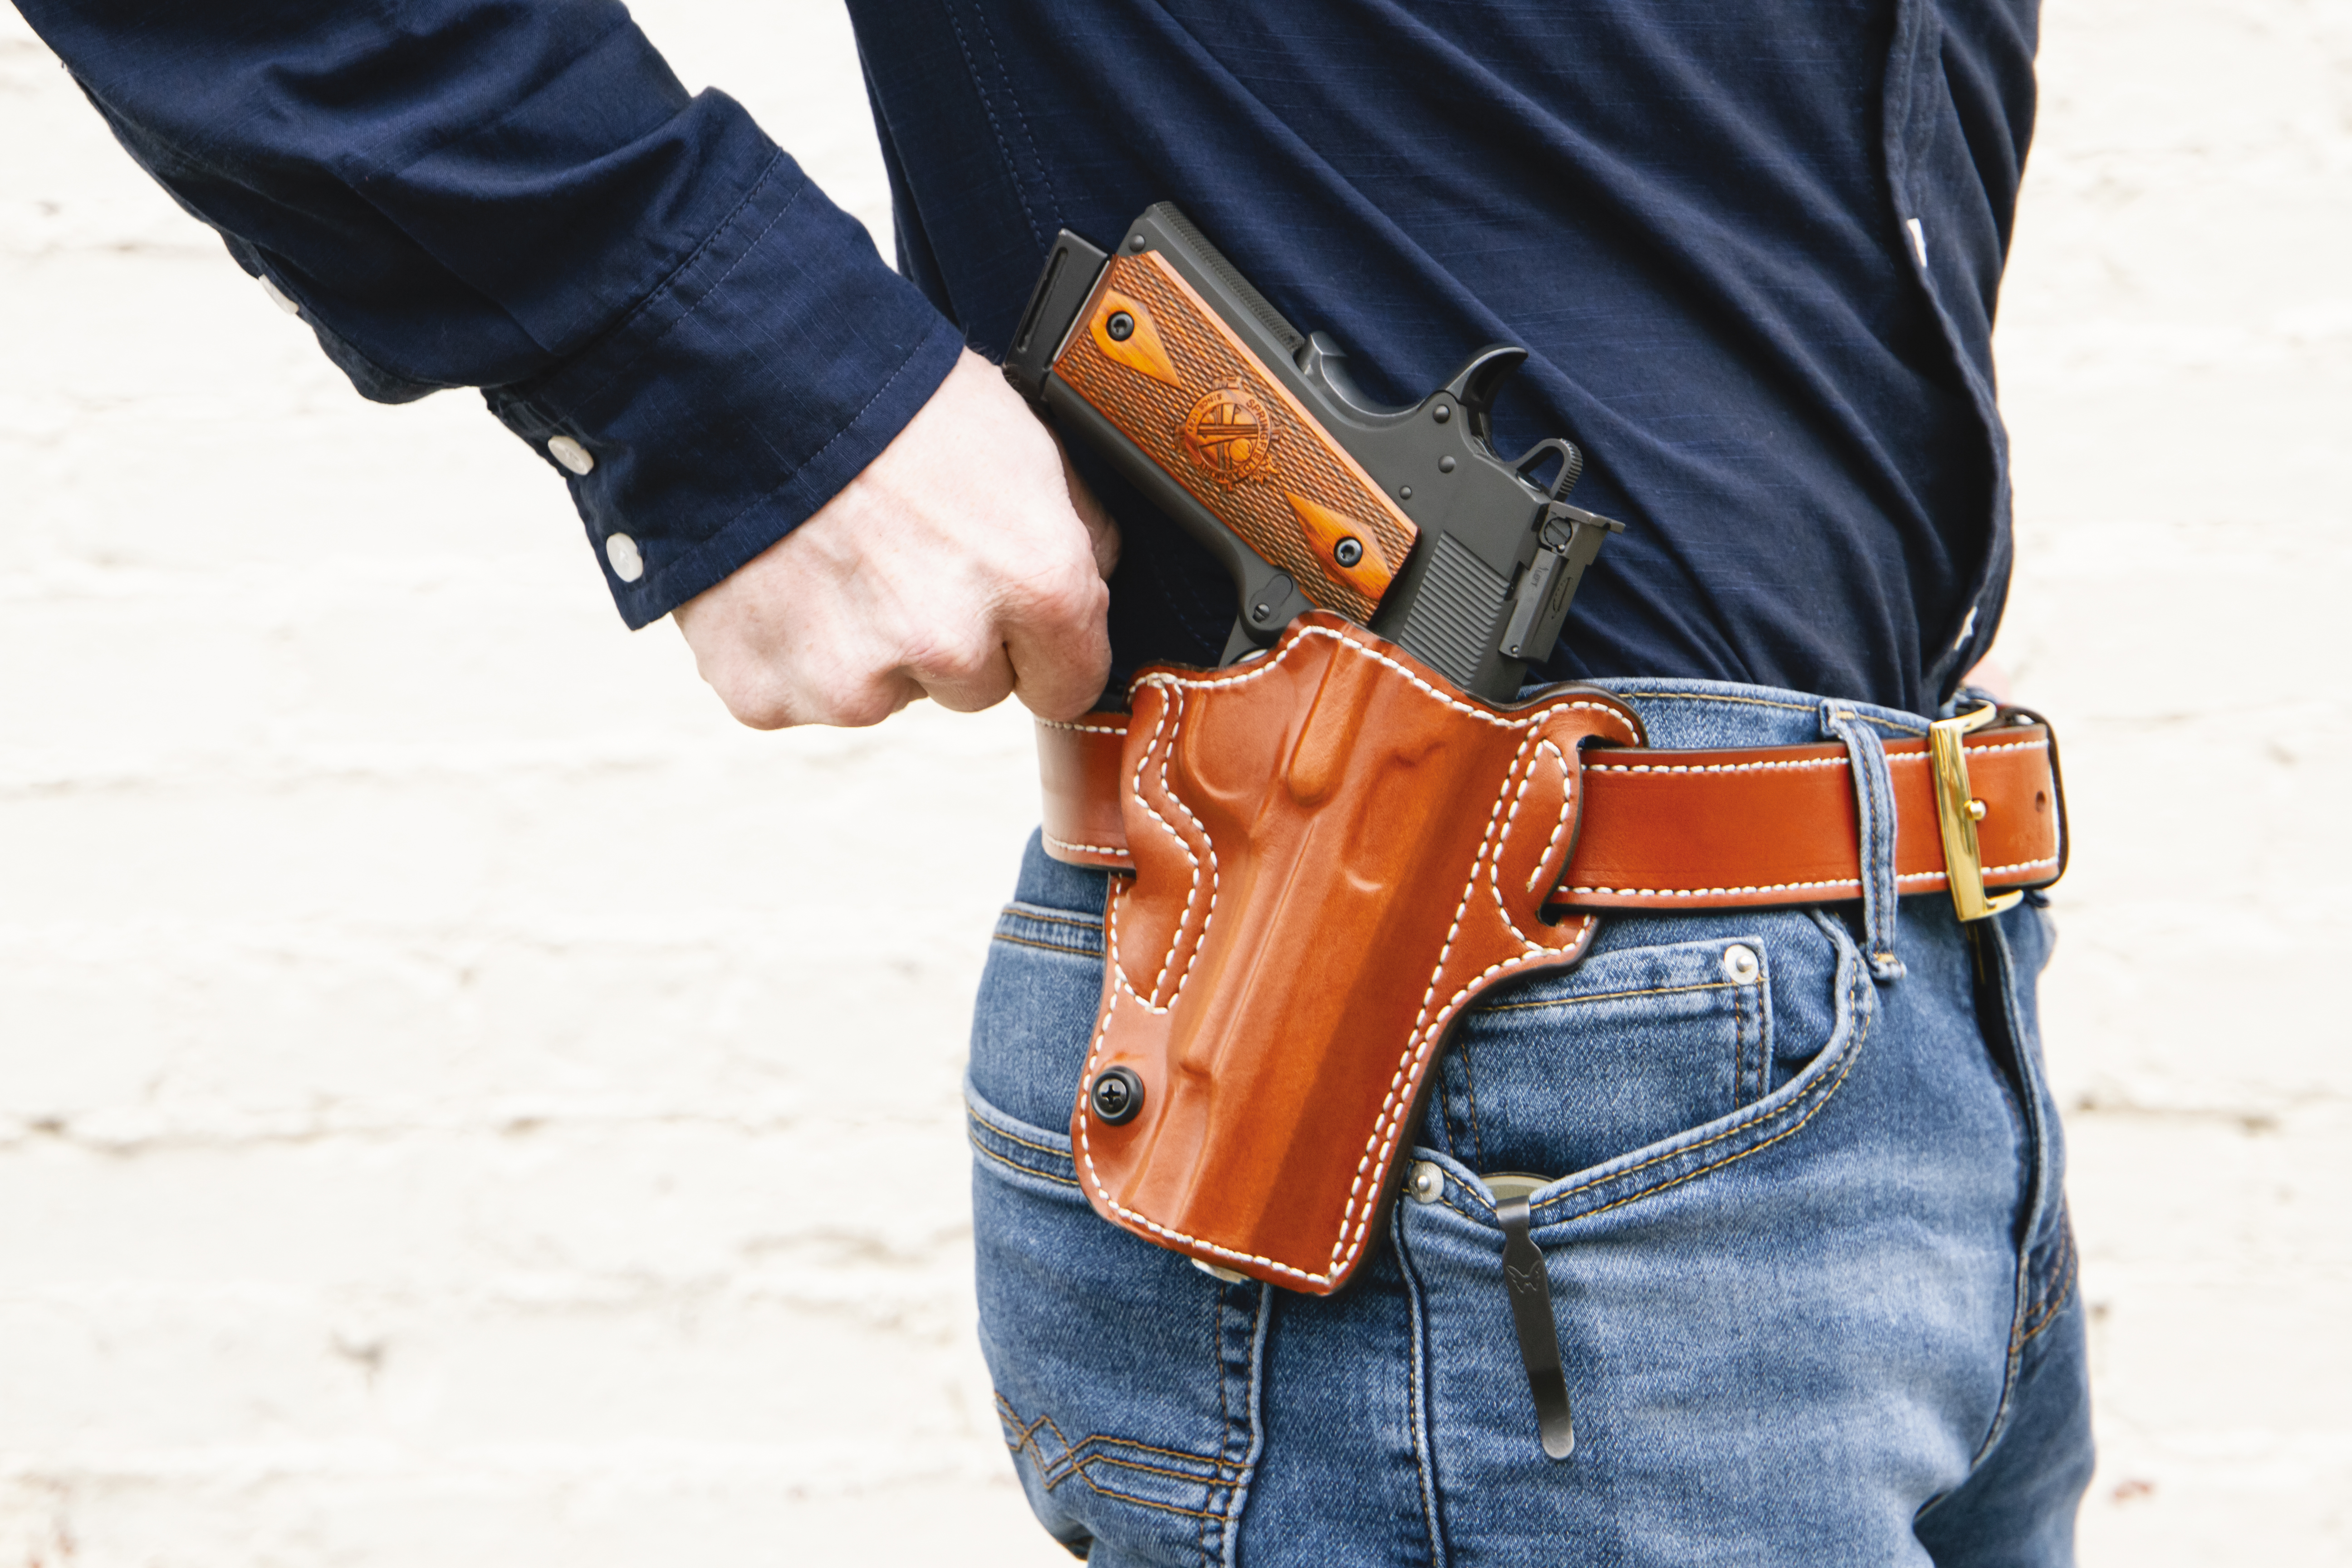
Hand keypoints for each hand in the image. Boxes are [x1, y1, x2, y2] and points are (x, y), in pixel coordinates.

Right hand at [672, 349, 1119, 727]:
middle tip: (905, 553)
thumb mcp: (1025, 439)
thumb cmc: (891, 398)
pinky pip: (798, 691)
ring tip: (835, 554)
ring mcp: (852, 681)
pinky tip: (782, 578)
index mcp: (1035, 586)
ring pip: (884, 693)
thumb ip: (1079, 528)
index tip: (1015, 622)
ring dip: (868, 644)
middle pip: (974, 689)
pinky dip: (789, 648)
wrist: (744, 376)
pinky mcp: (767, 692)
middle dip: (951, 636)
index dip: (1044, 650)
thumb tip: (1096, 573)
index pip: (1069, 684)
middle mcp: (950, 649)